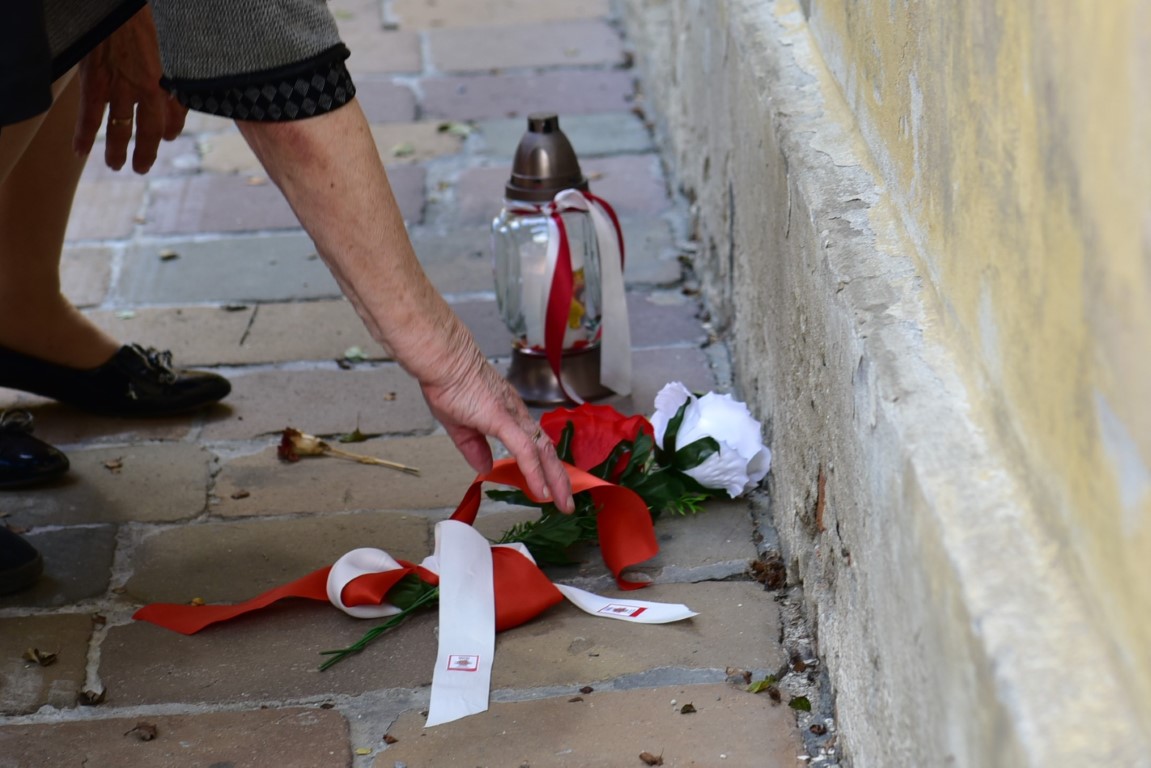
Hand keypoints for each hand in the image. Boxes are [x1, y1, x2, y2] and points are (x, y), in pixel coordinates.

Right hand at [73, 6, 185, 172]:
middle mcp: (146, 89)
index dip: (173, 128)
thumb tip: (179, 89)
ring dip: (117, 151)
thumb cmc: (143, 20)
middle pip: (149, 130)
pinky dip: (84, 136)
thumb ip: (172, 69)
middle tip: (141, 167)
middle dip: (146, 153)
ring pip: (119, 129)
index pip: (174, 114)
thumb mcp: (167, 46)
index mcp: (167, 80)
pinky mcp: (95, 82)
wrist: (118, 6)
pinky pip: (89, 117)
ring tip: (115, 165)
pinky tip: (80, 152)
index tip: (169, 137)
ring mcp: (120, 88)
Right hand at [419, 343, 574, 513]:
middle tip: (567, 502)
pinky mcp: (504, 419)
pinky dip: (535, 472)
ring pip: (542, 452)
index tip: (552, 485)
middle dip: (559, 478)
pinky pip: (525, 451)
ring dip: (555, 479)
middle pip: (546, 450)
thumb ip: (473, 447)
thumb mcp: (459, 425)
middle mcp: (517, 415)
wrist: (443, 361)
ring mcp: (513, 417)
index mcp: (508, 415)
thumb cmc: (447, 384)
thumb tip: (485, 466)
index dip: (545, 465)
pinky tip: (541, 490)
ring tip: (563, 502)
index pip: (535, 444)